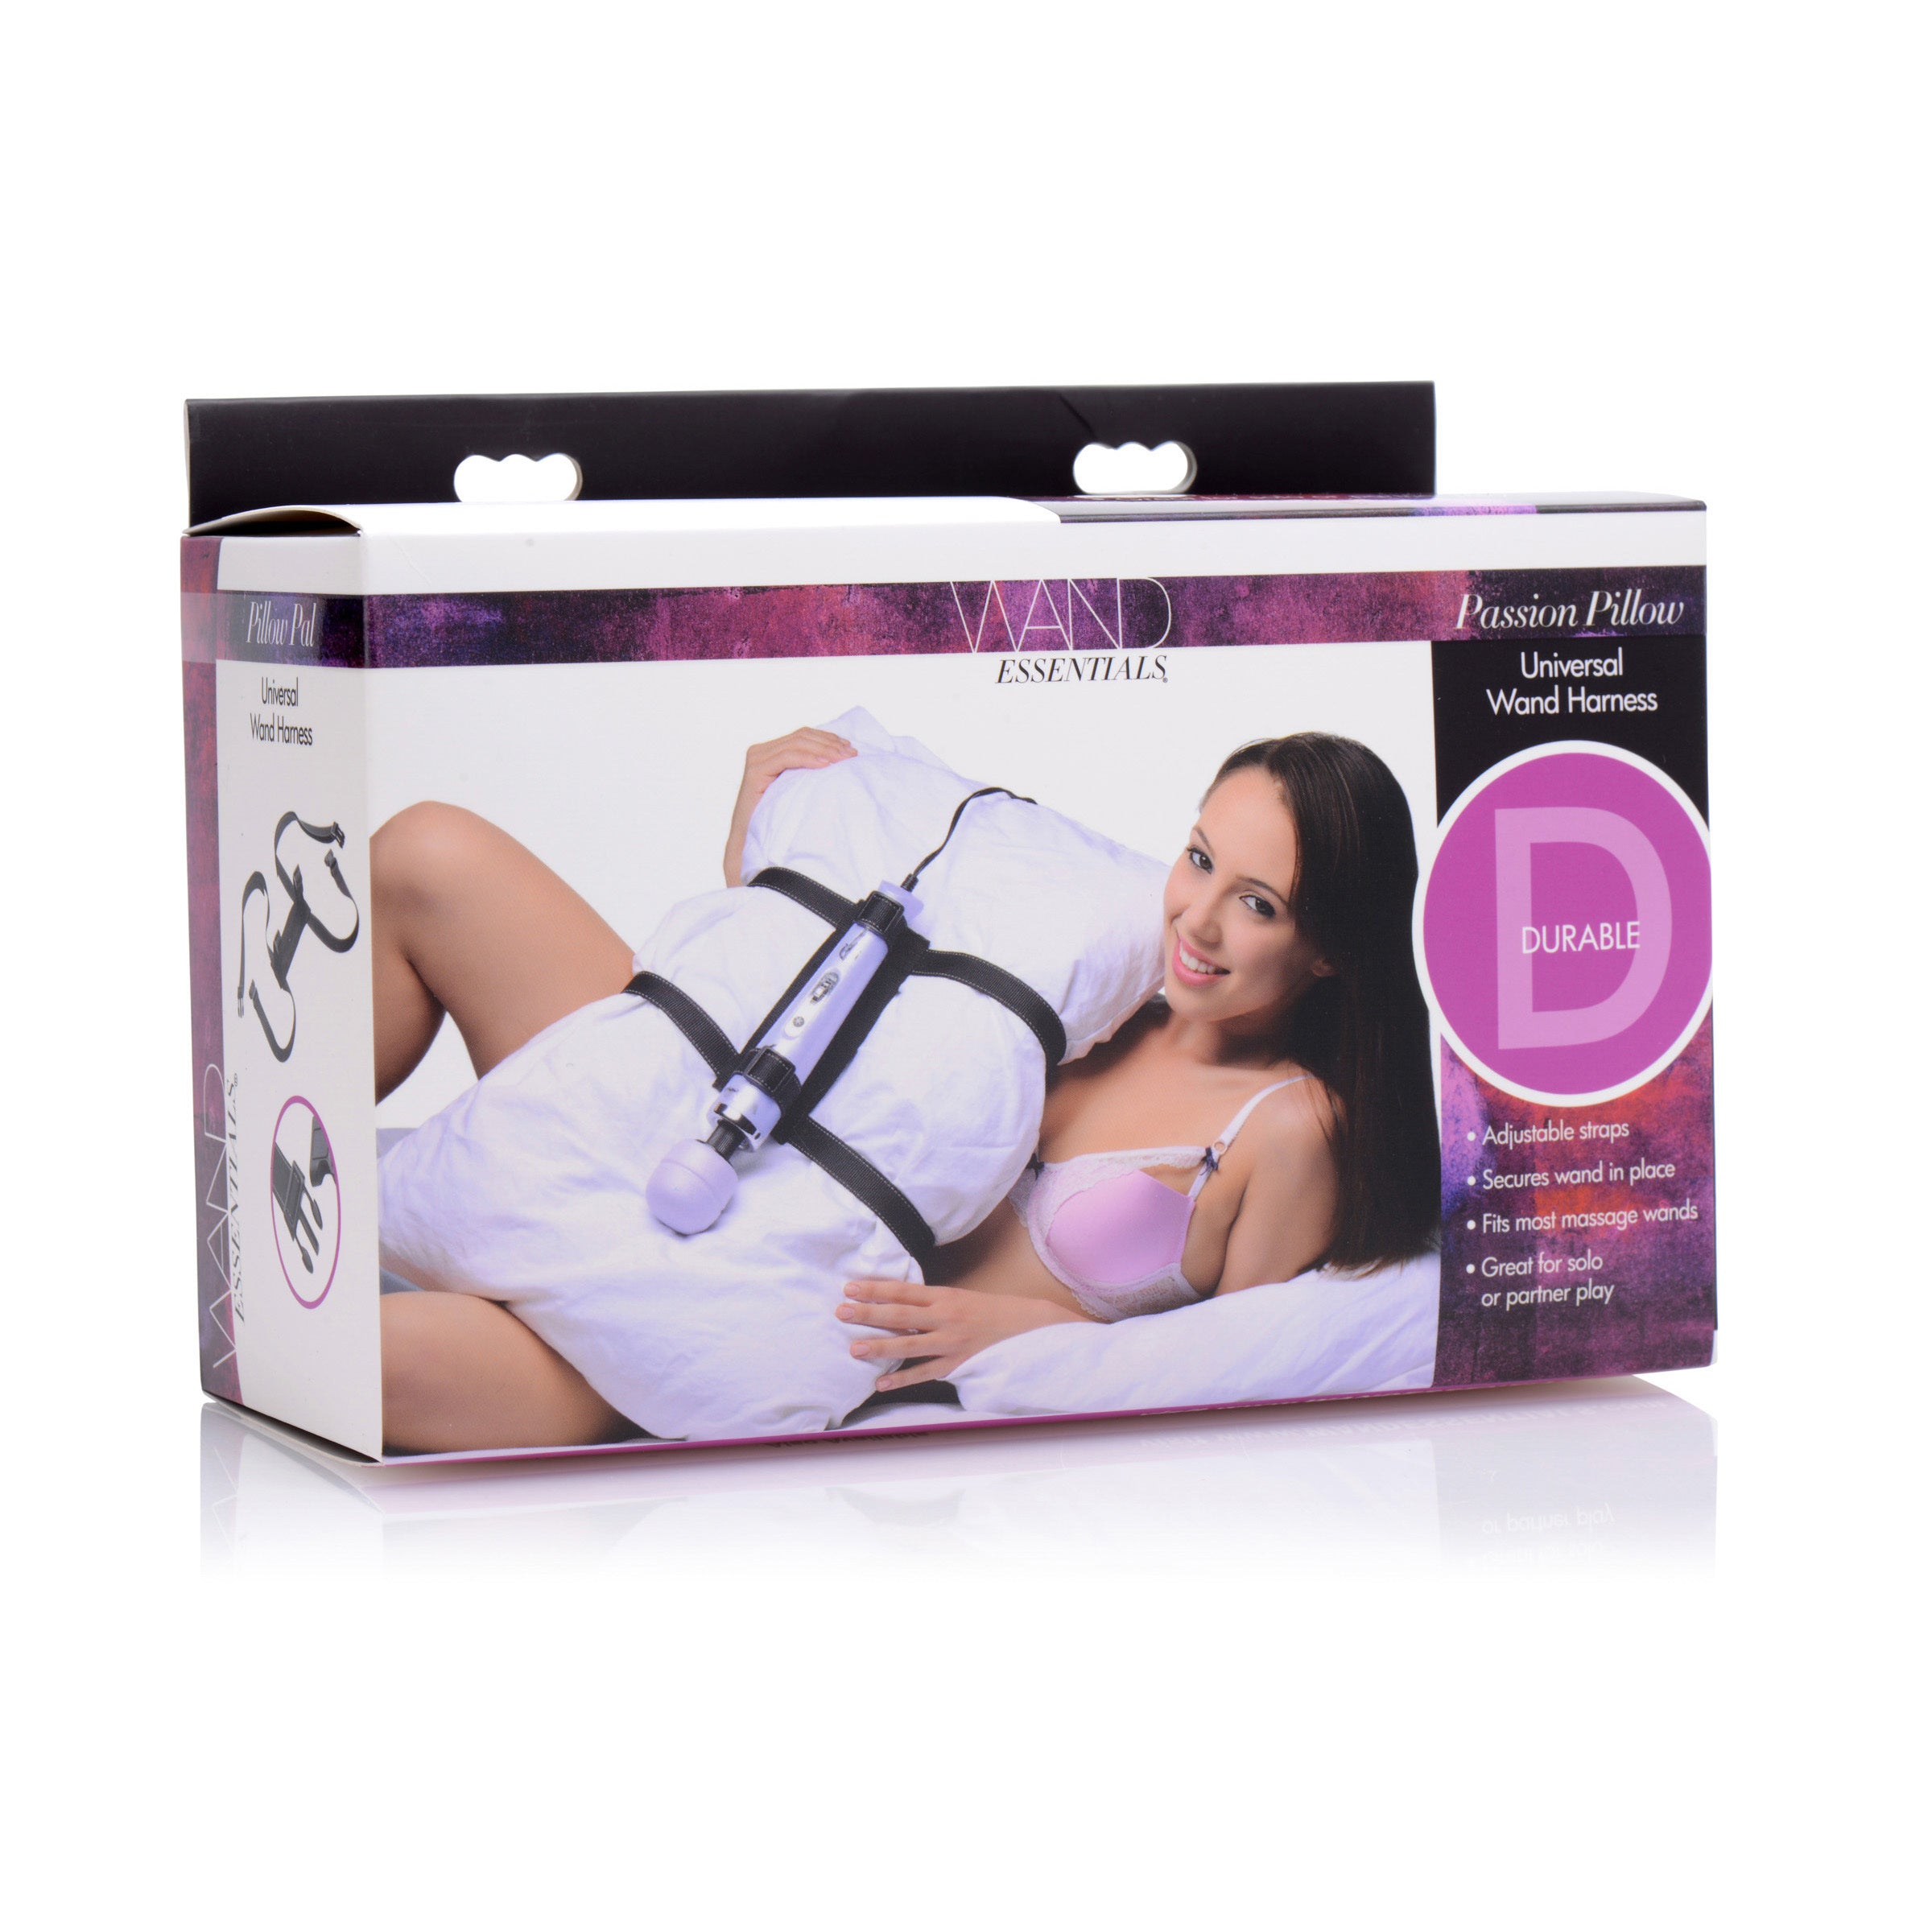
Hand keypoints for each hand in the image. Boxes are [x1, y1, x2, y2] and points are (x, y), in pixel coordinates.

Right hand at [723, 728, 856, 886]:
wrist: (751, 841)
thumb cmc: (777, 819)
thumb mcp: (796, 789)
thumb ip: (807, 771)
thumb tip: (840, 759)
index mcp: (771, 752)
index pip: (803, 736)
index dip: (828, 739)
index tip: (850, 749)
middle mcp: (761, 751)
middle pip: (801, 736)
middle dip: (830, 743)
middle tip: (852, 754)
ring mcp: (756, 759)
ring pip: (796, 744)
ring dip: (824, 750)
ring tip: (843, 759)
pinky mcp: (755, 771)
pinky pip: (786, 758)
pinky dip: (808, 758)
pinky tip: (825, 765)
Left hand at [837, 1281, 1086, 1390]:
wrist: (1031, 1326)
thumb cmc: (992, 1311)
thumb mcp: (961, 1298)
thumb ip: (931, 1302)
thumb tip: (896, 1303)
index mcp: (944, 1296)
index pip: (903, 1290)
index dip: (875, 1288)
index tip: (849, 1286)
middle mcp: (945, 1317)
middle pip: (900, 1314)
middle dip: (868, 1313)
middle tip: (840, 1311)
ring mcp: (951, 1342)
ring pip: (909, 1344)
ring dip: (879, 1346)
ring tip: (852, 1348)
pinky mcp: (959, 1364)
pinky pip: (927, 1372)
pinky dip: (903, 1378)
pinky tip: (881, 1382)